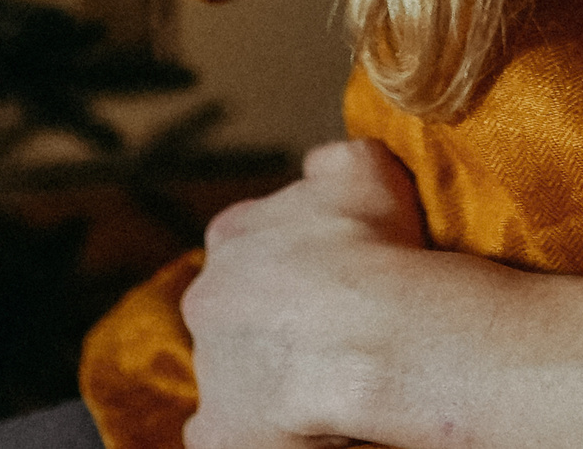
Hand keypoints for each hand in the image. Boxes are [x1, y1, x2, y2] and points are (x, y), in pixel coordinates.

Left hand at [182, 139, 428, 448]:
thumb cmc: (375, 247)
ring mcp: (209, 368)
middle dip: (274, 319)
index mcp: (233, 234)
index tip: (330, 276)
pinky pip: (229, 433)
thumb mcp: (364, 168)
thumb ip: (331, 160)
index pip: (248, 243)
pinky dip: (259, 430)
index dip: (293, 262)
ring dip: (271, 373)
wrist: (373, 330)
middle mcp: (207, 298)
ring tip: (329, 379)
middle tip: (332, 331)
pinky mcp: (218, 430)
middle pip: (236, 309)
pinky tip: (302, 424)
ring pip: (235, 371)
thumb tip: (318, 166)